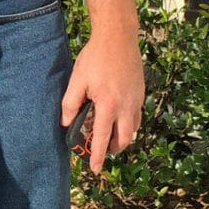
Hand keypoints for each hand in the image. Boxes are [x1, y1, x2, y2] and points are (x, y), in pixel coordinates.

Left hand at [62, 31, 144, 173]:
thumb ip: (71, 103)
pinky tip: (118, 118)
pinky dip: (129, 124)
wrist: (118, 38)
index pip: (102, 138)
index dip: (97, 156)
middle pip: (124, 140)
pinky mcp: (141, 94)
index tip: (95, 169)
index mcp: (108, 105)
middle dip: (113, 150)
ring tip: (109, 136)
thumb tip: (67, 124)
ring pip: (133, 130)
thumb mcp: (77, 79)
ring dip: (122, 138)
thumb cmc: (95, 58)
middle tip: (101, 150)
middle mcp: (126, 107)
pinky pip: (137, 117)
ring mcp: (137, 101)